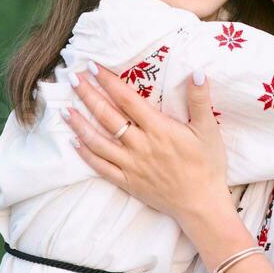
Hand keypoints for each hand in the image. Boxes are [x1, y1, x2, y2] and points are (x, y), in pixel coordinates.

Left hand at [64, 63, 231, 225]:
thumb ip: (200, 100)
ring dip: (79, 124)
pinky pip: (101, 167)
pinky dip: (85, 154)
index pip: (127, 99)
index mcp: (159, 129)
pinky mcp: (127, 182)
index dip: (108, 82)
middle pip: (107, 116)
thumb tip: (198, 72)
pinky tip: (74, 142)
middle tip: (73, 78)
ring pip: (98, 141)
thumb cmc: (207, 165)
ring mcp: (131, 165)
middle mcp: (140, 145)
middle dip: (88, 95)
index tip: (93, 67)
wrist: (201, 205)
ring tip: (64, 110)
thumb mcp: (209, 130)